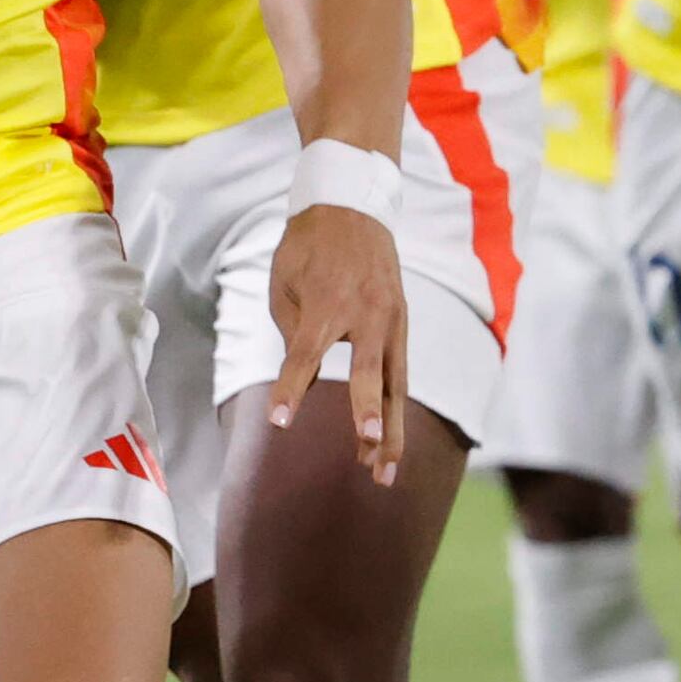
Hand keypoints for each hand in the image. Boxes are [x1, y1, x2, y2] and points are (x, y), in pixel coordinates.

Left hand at [265, 201, 410, 485]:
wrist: (353, 206)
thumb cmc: (308, 246)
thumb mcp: (284, 282)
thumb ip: (293, 331)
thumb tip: (305, 373)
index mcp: (328, 302)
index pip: (305, 354)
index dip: (290, 389)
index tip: (278, 422)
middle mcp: (367, 313)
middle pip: (370, 374)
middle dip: (371, 415)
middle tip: (372, 452)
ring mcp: (391, 319)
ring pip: (395, 385)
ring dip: (392, 431)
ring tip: (384, 475)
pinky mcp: (401, 324)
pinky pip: (397, 374)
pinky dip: (391, 409)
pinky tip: (385, 443)